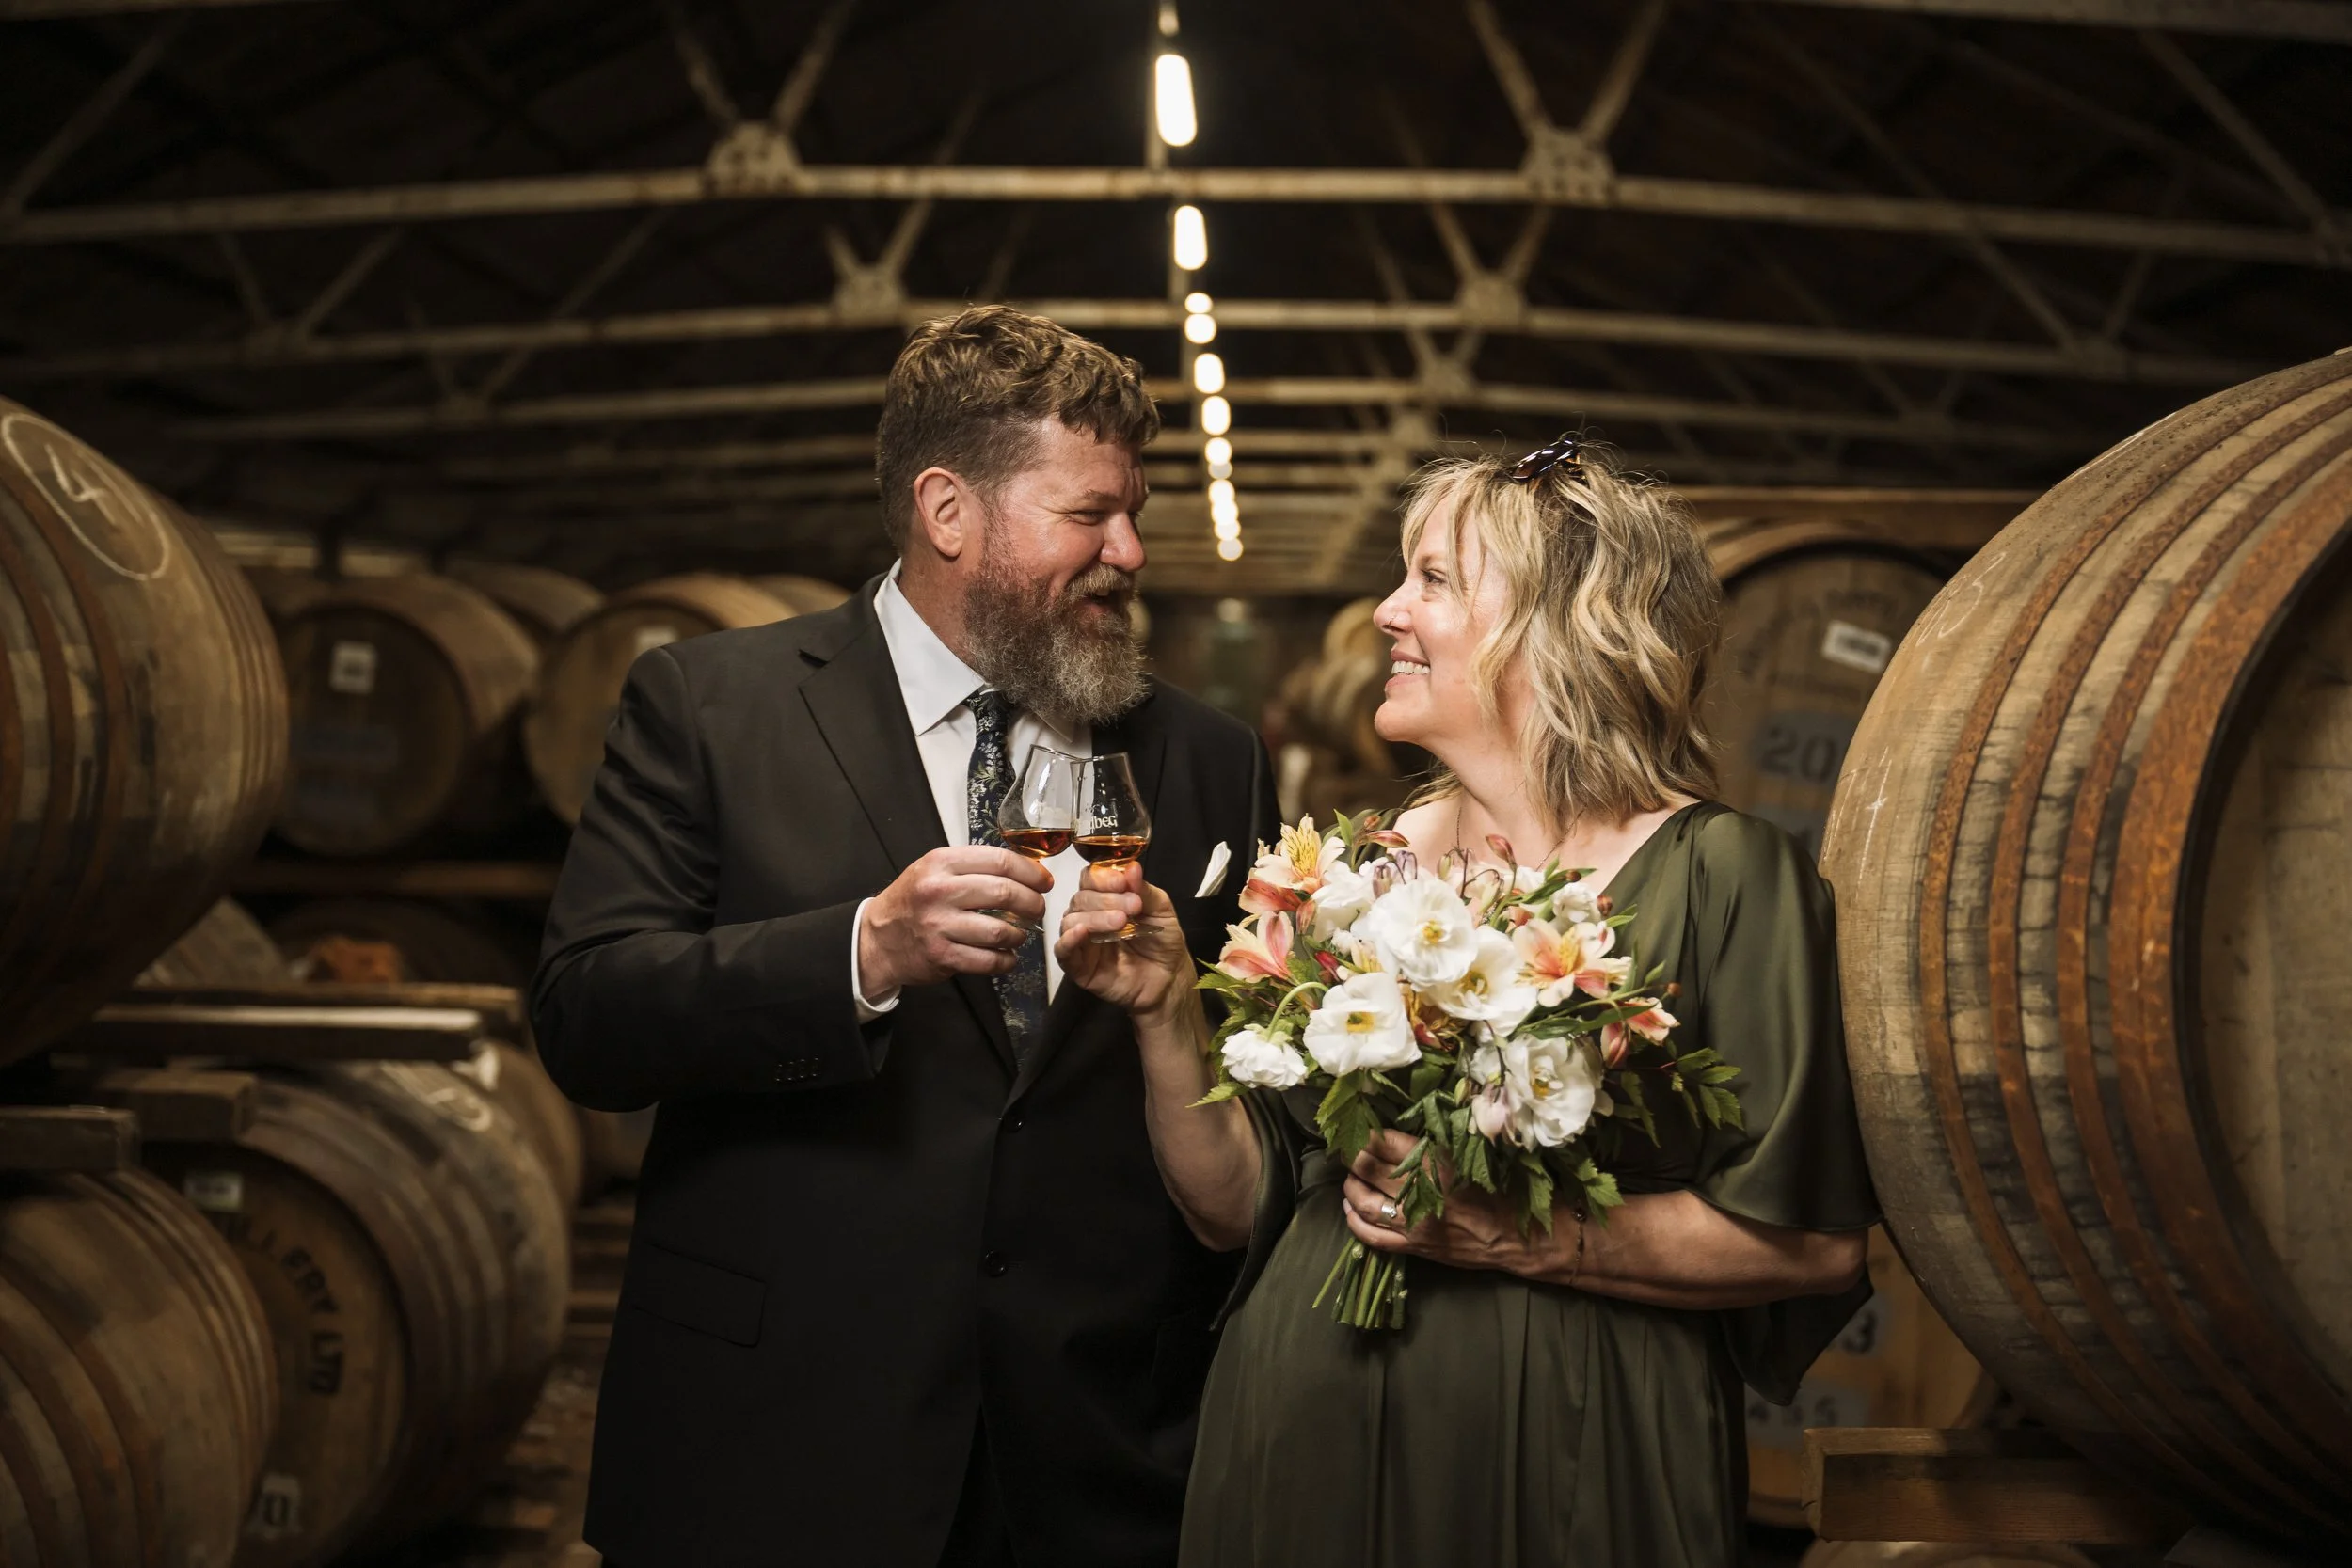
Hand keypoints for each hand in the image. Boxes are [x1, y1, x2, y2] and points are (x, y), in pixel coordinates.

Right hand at [859, 846, 1050, 994]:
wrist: (878, 939)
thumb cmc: (913, 901)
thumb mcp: (935, 870)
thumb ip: (975, 867)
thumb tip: (1027, 870)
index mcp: (941, 863)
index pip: (1000, 861)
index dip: (1031, 872)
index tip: (1044, 881)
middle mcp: (939, 892)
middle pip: (1005, 893)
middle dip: (1032, 902)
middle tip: (1038, 908)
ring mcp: (939, 926)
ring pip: (1000, 930)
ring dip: (1020, 935)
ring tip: (1019, 934)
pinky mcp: (942, 956)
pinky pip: (988, 960)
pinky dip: (1006, 960)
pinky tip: (1007, 956)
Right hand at [1053, 860, 1190, 1020]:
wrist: (1169, 979)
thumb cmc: (1162, 942)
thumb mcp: (1160, 910)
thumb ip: (1144, 890)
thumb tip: (1132, 867)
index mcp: (1105, 898)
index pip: (1090, 879)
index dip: (1102, 877)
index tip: (1122, 882)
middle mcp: (1088, 916)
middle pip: (1081, 898)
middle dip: (1106, 899)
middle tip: (1133, 907)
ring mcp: (1081, 941)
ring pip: (1070, 920)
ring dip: (1095, 917)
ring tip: (1121, 923)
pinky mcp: (1078, 967)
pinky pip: (1062, 951)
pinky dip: (1069, 939)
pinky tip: (1083, 933)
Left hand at [1342, 1128, 1534, 1274]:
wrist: (1521, 1237)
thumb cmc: (1503, 1189)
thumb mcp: (1472, 1154)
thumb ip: (1438, 1142)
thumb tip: (1406, 1128)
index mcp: (1435, 1161)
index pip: (1384, 1141)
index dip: (1367, 1134)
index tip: (1360, 1128)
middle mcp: (1418, 1190)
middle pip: (1368, 1168)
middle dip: (1353, 1156)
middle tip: (1349, 1149)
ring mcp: (1413, 1221)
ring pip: (1364, 1202)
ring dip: (1351, 1186)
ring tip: (1351, 1176)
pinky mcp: (1415, 1246)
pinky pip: (1373, 1236)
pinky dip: (1355, 1221)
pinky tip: (1350, 1208)